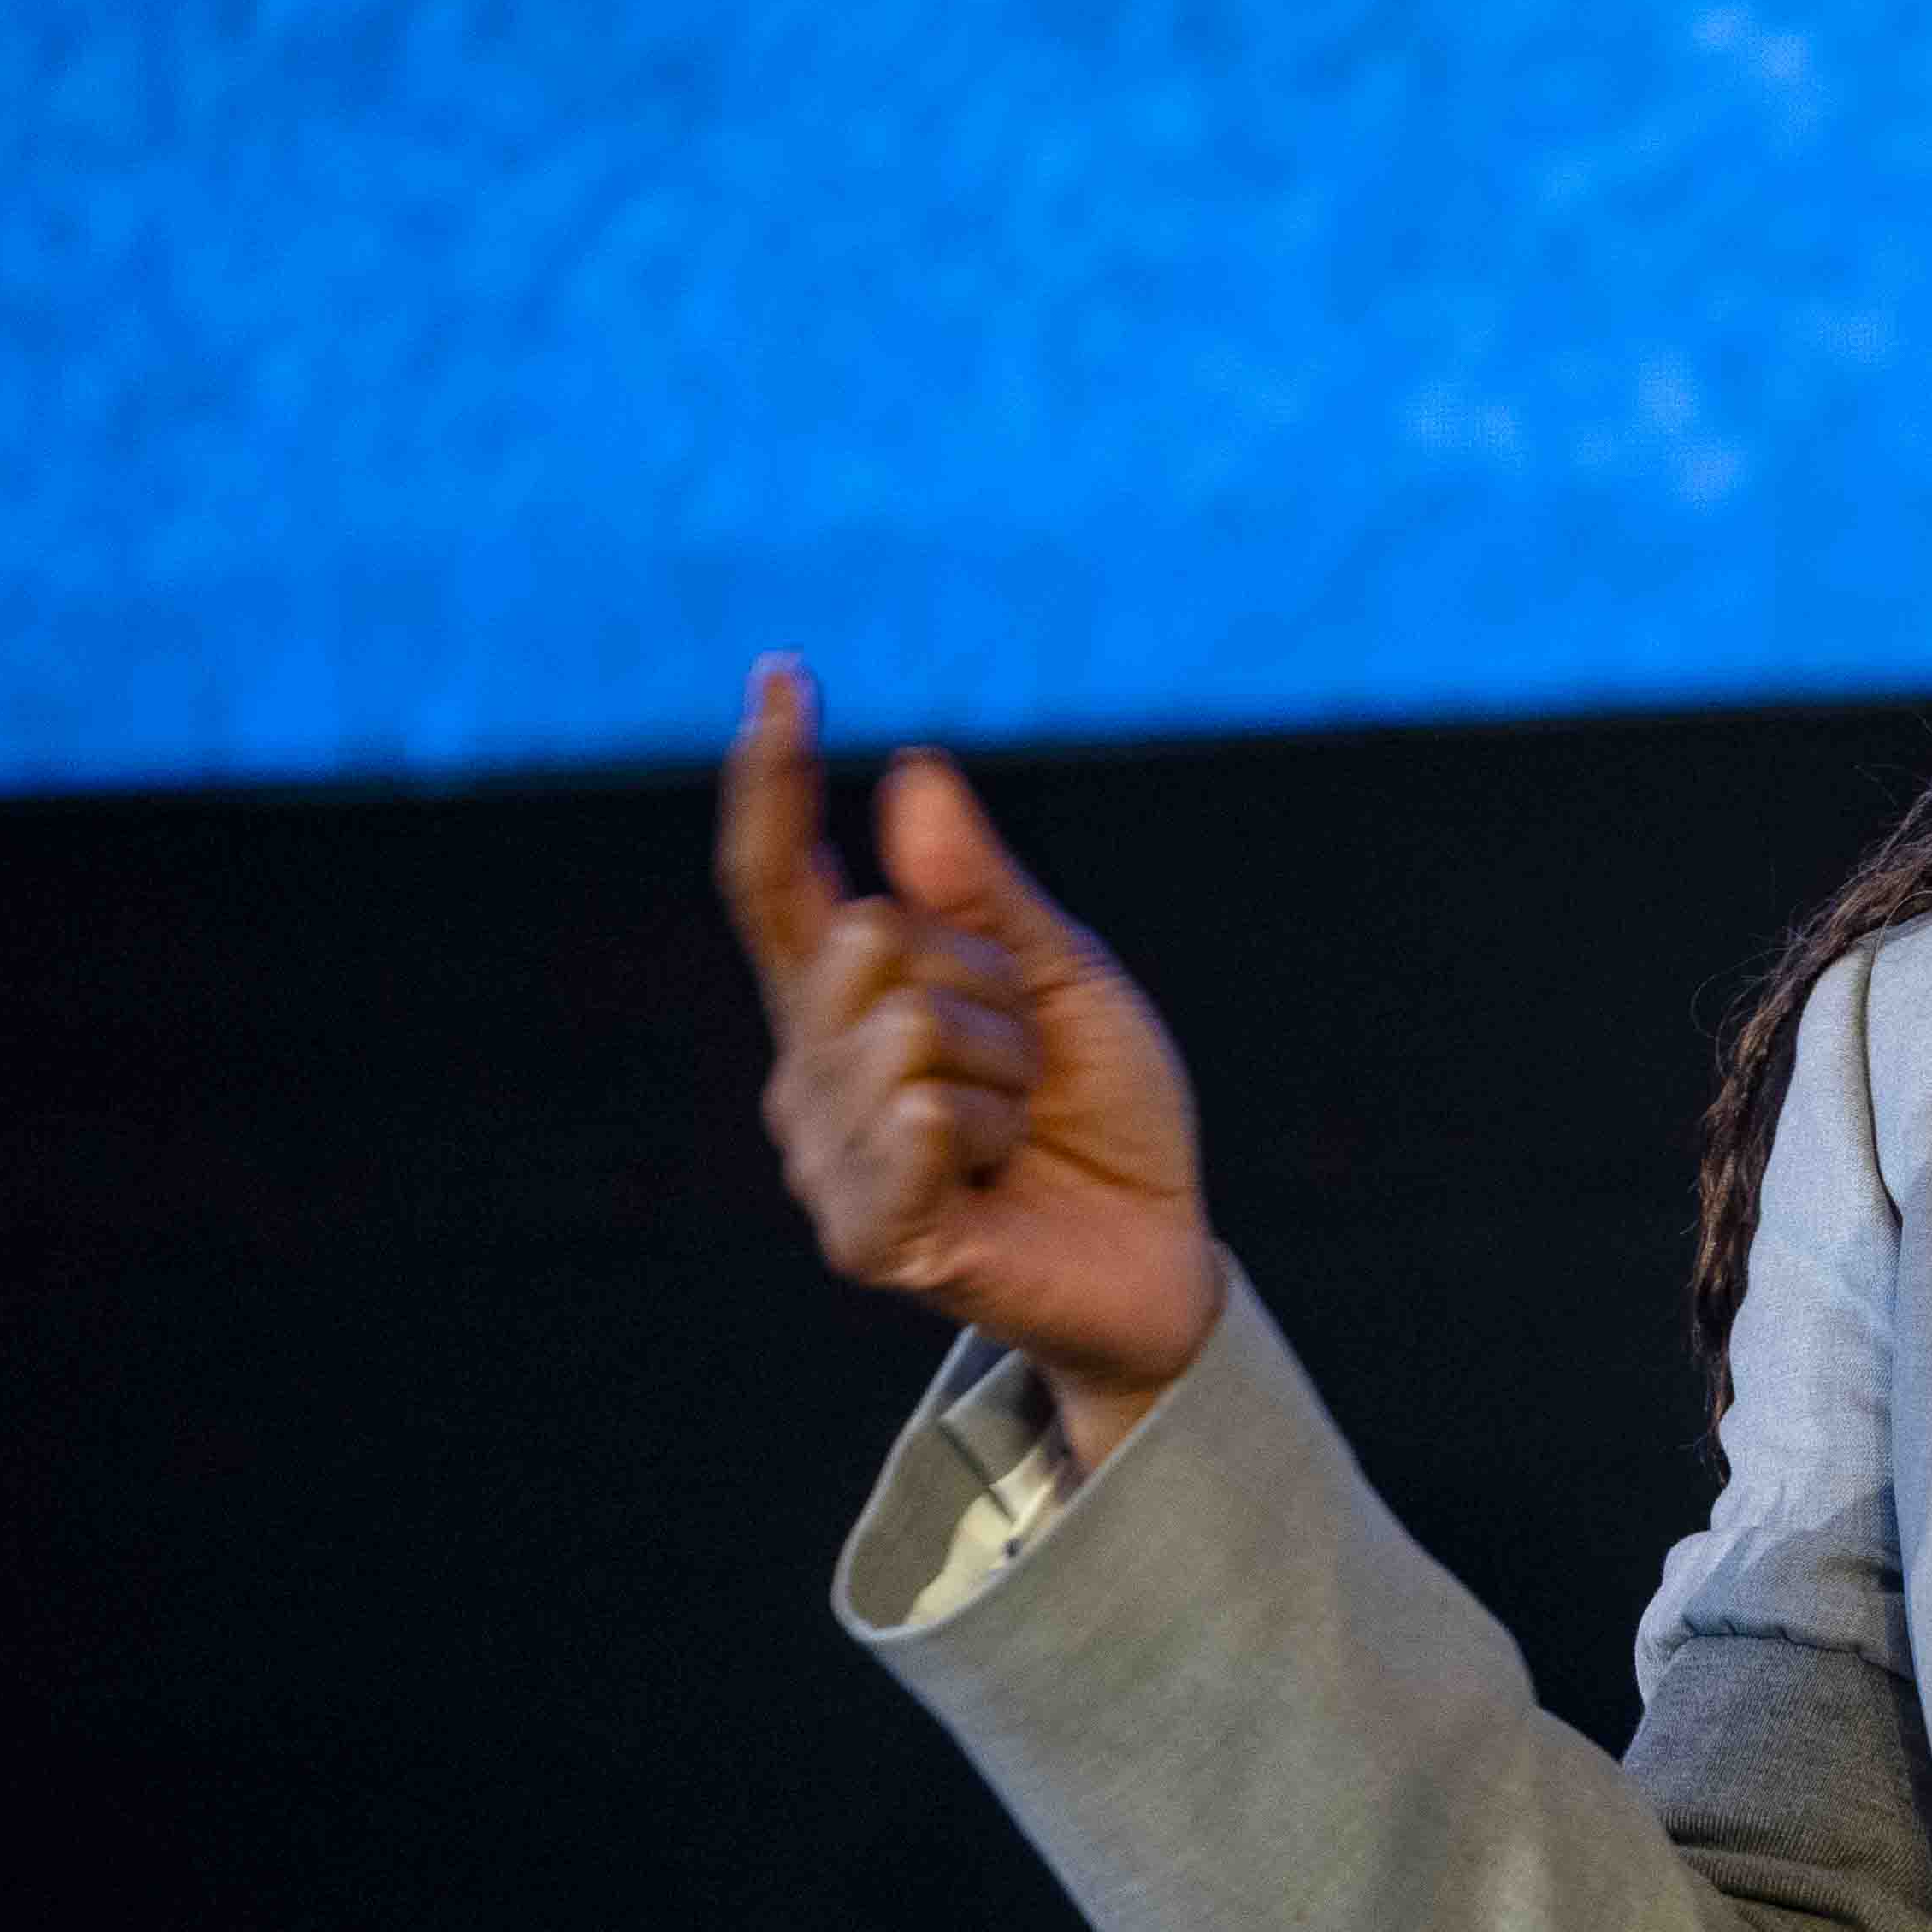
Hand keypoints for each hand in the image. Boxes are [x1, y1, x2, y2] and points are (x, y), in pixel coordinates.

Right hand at [717, 655, 1221, 1459]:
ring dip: (1005, 1068)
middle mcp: (813, 1067)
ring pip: (908, 1031)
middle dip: (987, 981)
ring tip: (1019, 1128)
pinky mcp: (865, 1229)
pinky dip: (989, 1130)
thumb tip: (911, 775)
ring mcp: (828, 1151)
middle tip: (1028, 1058)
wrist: (1159, 1255)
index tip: (786, 676)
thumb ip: (983, 893)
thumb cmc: (1104, 1117)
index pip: (778, 878)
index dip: (772, 782)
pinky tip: (997, 1178)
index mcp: (850, 997)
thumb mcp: (1065, 981)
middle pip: (870, 942)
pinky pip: (919, 1118)